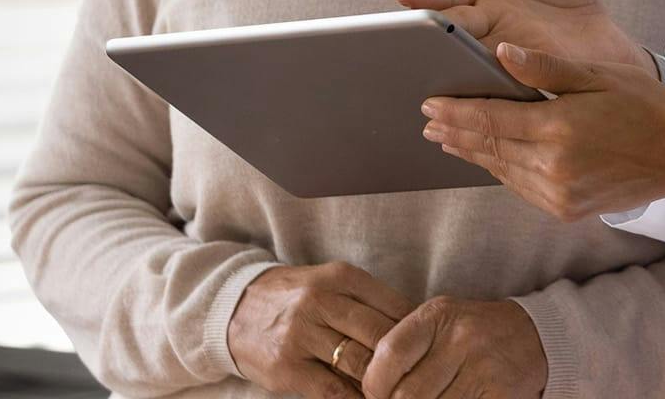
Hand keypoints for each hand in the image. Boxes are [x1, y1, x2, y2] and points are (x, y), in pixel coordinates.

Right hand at [226, 261, 414, 397]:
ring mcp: (302, 335)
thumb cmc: (297, 297)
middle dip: (403, 360)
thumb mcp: (332, 283)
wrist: (236, 308)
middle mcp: (321, 302)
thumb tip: (414, 330)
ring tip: (396, 390)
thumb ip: (368, 302)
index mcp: (341, 277)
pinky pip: (332, 390)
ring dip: (382, 383)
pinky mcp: (287, 367)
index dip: (416, 334)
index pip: (395, 307)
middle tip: (418, 375)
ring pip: (359, 364)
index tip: (428, 351)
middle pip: (381, 336)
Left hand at [360, 296, 546, 398]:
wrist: (535, 336)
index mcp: (439, 316)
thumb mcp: (441, 324)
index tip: (376, 393)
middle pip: (407, 394)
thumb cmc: (475, 334)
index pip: (390, 354)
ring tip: (433, 398)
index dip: (374, 383)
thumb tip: (369, 389)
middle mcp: (461, 338)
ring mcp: (483, 368)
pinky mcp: (499, 394)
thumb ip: (406, 348)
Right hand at [398, 0, 649, 71]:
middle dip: (429, 33)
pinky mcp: (521, 84)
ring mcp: (501, 59)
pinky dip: (482, 87)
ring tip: (434, 62)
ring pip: (466, 60)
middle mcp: (484, 30)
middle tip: (410, 34)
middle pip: (450, 32)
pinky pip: (496, 86)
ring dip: (450, 63)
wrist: (606, 34)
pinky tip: (472, 90)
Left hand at [419, 43, 664, 221]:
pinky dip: (500, 169)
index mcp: (558, 129)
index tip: (429, 104)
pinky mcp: (565, 208)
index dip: (456, 112)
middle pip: (488, 147)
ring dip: (472, 152)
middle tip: (428, 121)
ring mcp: (558, 193)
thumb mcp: (595, 74)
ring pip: (500, 169)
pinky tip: (489, 157)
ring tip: (448, 139)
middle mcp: (552, 167)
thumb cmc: (642, 104)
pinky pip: (520, 186)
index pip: (490, 119)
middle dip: (455, 133)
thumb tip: (500, 52)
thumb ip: (544, 67)